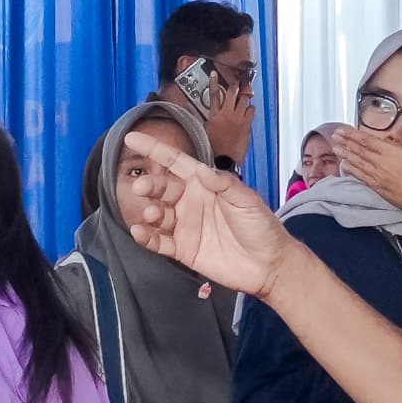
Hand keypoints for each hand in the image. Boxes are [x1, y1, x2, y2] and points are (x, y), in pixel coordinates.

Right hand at [115, 124, 286, 294]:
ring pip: (158, 215)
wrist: (269, 265)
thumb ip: (223, 184)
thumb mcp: (246, 199)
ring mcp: (185, 226)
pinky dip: (147, 238)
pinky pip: (159, 242)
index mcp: (204, 184)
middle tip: (141, 187)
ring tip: (150, 214)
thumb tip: (201, 170)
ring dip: (149, 212)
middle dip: (149, 186)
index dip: (154, 150)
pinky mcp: (183, 249)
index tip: (132, 138)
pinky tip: (140, 233)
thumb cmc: (261, 226)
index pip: (175, 163)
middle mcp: (191, 202)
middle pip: (162, 189)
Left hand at [330, 122, 401, 223]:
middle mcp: (381, 165)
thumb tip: (398, 129)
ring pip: (358, 164)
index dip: (353, 135)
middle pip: (359, 151)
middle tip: (334, 136)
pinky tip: (346, 167)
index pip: (367, 141)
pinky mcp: (379, 189)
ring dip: (345, 155)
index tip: (343, 130)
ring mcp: (378, 178)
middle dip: (346, 142)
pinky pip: (361, 177)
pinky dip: (352, 171)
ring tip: (335, 148)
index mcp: (392, 153)